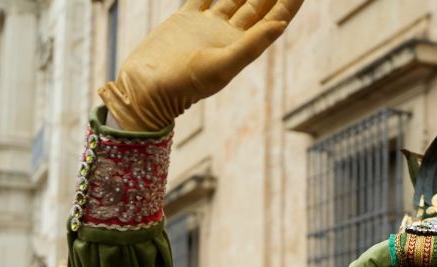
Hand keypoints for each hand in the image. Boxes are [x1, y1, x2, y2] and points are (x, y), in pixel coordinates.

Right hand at [99, 0, 303, 131]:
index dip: (289, 2)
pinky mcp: (186, 19)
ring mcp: (207, 26)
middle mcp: (228, 35)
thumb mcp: (222, 66)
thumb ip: (252, 44)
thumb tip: (282, 24)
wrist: (147, 88)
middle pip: (258, 5)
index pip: (274, 19)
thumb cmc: (185, 85)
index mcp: (242, 46)